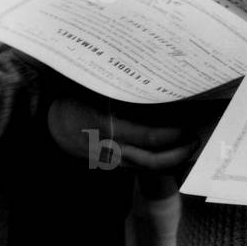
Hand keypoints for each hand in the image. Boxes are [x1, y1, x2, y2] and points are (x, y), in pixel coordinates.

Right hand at [47, 95, 199, 171]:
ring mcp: (113, 159)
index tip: (189, 125)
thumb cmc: (72, 99)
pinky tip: (174, 153)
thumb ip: (119, 87)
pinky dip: (160, 162)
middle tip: (197, 140)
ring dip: (173, 160)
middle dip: (179, 153)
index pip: (149, 136)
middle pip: (154, 159)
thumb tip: (152, 77)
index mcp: (108, 125)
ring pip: (149, 167)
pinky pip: (141, 168)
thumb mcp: (92, 87)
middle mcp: (112, 147)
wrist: (50, 125)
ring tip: (191, 147)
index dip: (173, 134)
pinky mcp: (113, 164)